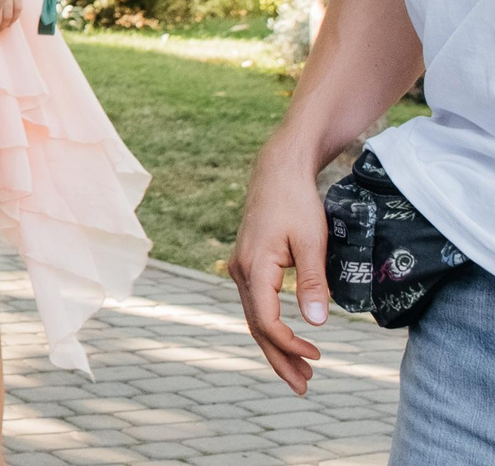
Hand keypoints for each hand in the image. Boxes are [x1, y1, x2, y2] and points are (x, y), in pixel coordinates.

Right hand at [232, 144, 331, 393]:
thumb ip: (312, 283)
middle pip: (256, 326)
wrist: (278, 171)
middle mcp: (241, 271)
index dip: (290, 345)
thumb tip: (316, 325)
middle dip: (279, 359)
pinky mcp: (249, 263)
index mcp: (253, 268)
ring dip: (275, 346)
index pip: (266, 321)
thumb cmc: (296, 202)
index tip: (317, 357)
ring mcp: (241, 267)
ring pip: (255, 317)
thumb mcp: (312, 241)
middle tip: (303, 387)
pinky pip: (256, 304)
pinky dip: (270, 326)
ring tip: (299, 371)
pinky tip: (286, 337)